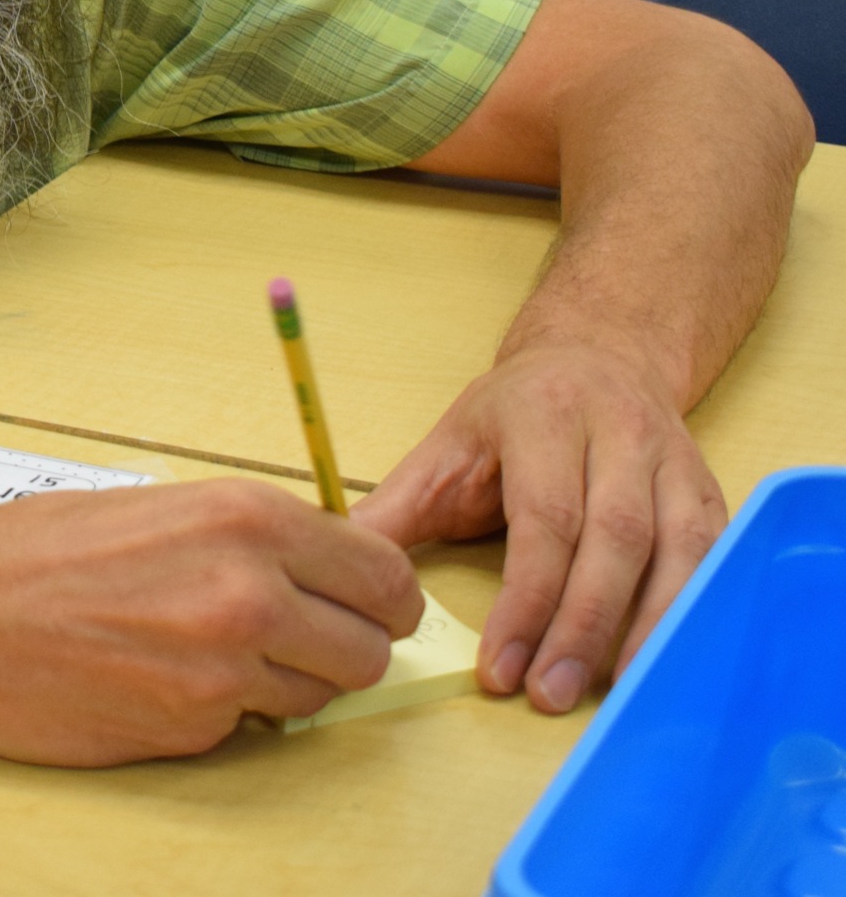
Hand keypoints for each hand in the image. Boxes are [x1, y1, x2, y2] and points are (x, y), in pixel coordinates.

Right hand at [0, 479, 421, 765]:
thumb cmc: (37, 550)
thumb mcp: (160, 507)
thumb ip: (250, 538)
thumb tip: (321, 572)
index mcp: (245, 518)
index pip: (382, 574)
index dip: (380, 595)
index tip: (369, 603)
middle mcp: (248, 592)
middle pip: (368, 648)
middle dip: (344, 645)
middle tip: (301, 636)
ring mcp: (222, 672)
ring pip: (318, 697)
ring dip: (285, 682)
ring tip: (215, 651)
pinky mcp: (191, 732)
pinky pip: (248, 728)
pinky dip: (223, 711)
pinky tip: (164, 678)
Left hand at [350, 343, 725, 714]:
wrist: (595, 358)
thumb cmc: (512, 417)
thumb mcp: (445, 448)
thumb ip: (395, 508)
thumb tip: (337, 561)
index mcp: (544, 414)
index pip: (545, 517)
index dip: (526, 599)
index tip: (500, 666)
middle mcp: (620, 431)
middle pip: (614, 538)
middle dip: (580, 625)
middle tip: (547, 692)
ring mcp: (674, 460)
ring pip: (677, 551)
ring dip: (644, 629)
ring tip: (609, 693)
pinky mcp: (708, 491)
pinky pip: (713, 559)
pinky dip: (690, 613)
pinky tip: (663, 661)